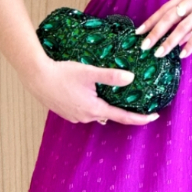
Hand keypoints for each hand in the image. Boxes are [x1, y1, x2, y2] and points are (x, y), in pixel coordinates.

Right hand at [22, 55, 158, 125]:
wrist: (37, 77)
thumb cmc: (62, 73)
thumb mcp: (89, 72)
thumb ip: (110, 76)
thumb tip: (131, 78)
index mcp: (95, 109)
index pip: (123, 117)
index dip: (140, 118)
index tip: (154, 116)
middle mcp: (86, 117)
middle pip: (110, 115)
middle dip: (121, 109)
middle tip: (134, 100)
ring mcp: (75, 117)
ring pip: (96, 113)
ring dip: (104, 105)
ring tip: (109, 94)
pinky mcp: (67, 113)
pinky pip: (85, 111)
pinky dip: (91, 105)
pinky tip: (89, 94)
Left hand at [135, 0, 191, 58]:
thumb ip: (188, 25)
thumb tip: (176, 42)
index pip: (164, 9)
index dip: (151, 21)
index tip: (139, 33)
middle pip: (169, 18)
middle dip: (155, 33)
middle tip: (144, 46)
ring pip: (182, 27)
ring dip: (169, 42)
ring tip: (160, 54)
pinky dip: (190, 45)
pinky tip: (183, 55)